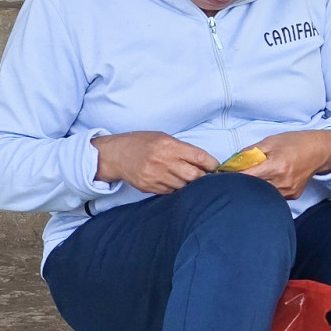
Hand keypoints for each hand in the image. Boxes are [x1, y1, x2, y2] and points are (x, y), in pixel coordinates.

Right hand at [92, 132, 217, 194]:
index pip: (200, 157)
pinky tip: (172, 182)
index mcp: (169, 145)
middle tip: (204, 176)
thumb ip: (183, 149)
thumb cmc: (141, 143)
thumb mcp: (163, 138)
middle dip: (203, 177)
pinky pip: (171, 192)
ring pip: (184, 186)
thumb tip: (204, 161)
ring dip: (189, 184)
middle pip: (195, 176)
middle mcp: (163, 161)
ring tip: (187, 179)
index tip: (215, 167)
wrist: (115, 155)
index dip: (212, 164)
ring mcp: (156, 176)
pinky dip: (175, 188)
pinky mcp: (149, 187)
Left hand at [241, 130, 330, 199]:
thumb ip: (250, 152)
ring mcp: (288, 191)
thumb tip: (232, 162)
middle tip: (238, 176)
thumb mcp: (270, 141)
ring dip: (255, 187)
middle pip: (252, 188)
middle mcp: (283, 182)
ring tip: (257, 176)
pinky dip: (267, 189)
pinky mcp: (293, 196)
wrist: (319, 151)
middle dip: (243, 182)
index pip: (246, 176)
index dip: (232, 176)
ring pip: (262, 193)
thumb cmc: (295, 143)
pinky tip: (270, 180)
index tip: (224, 174)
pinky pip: (273, 195)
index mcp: (276, 165)